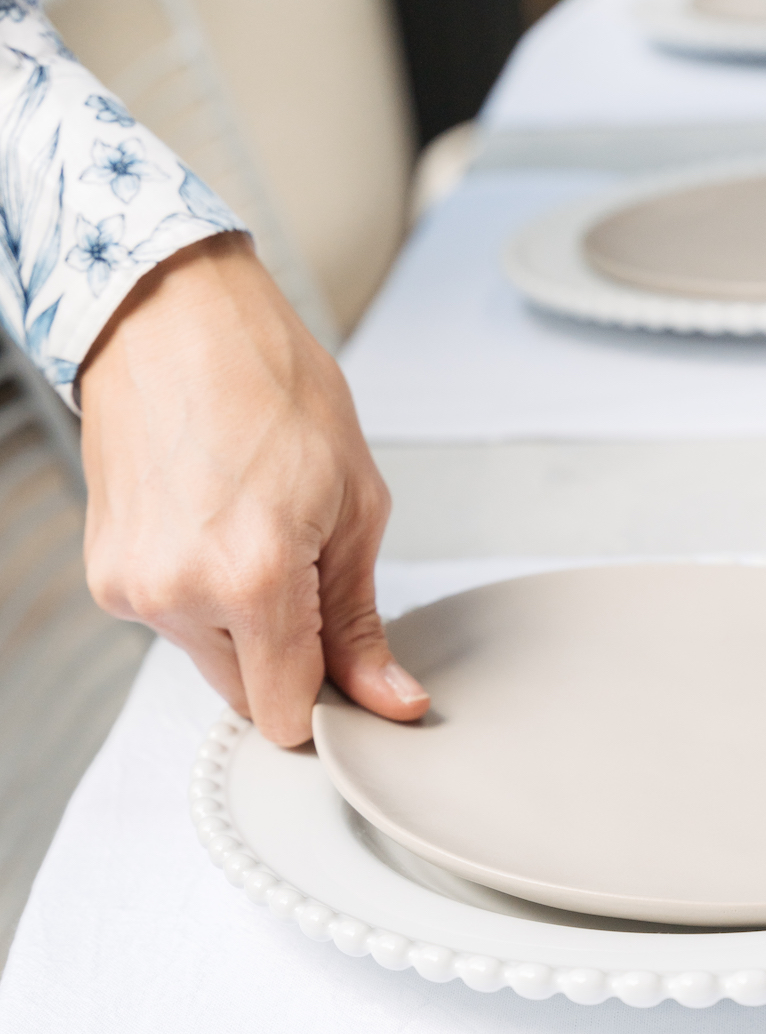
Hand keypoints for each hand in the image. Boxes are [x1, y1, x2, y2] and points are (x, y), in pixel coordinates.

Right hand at [80, 232, 428, 745]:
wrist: (175, 319)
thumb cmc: (268, 383)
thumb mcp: (355, 503)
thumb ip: (362, 621)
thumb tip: (390, 699)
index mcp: (253, 579)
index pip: (288, 714)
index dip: (327, 699)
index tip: (347, 671)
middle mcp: (180, 594)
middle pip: (249, 697)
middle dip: (286, 659)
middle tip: (305, 576)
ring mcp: (133, 587)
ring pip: (211, 661)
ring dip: (243, 627)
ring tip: (253, 532)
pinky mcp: (107, 576)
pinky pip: (173, 622)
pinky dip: (201, 596)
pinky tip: (214, 528)